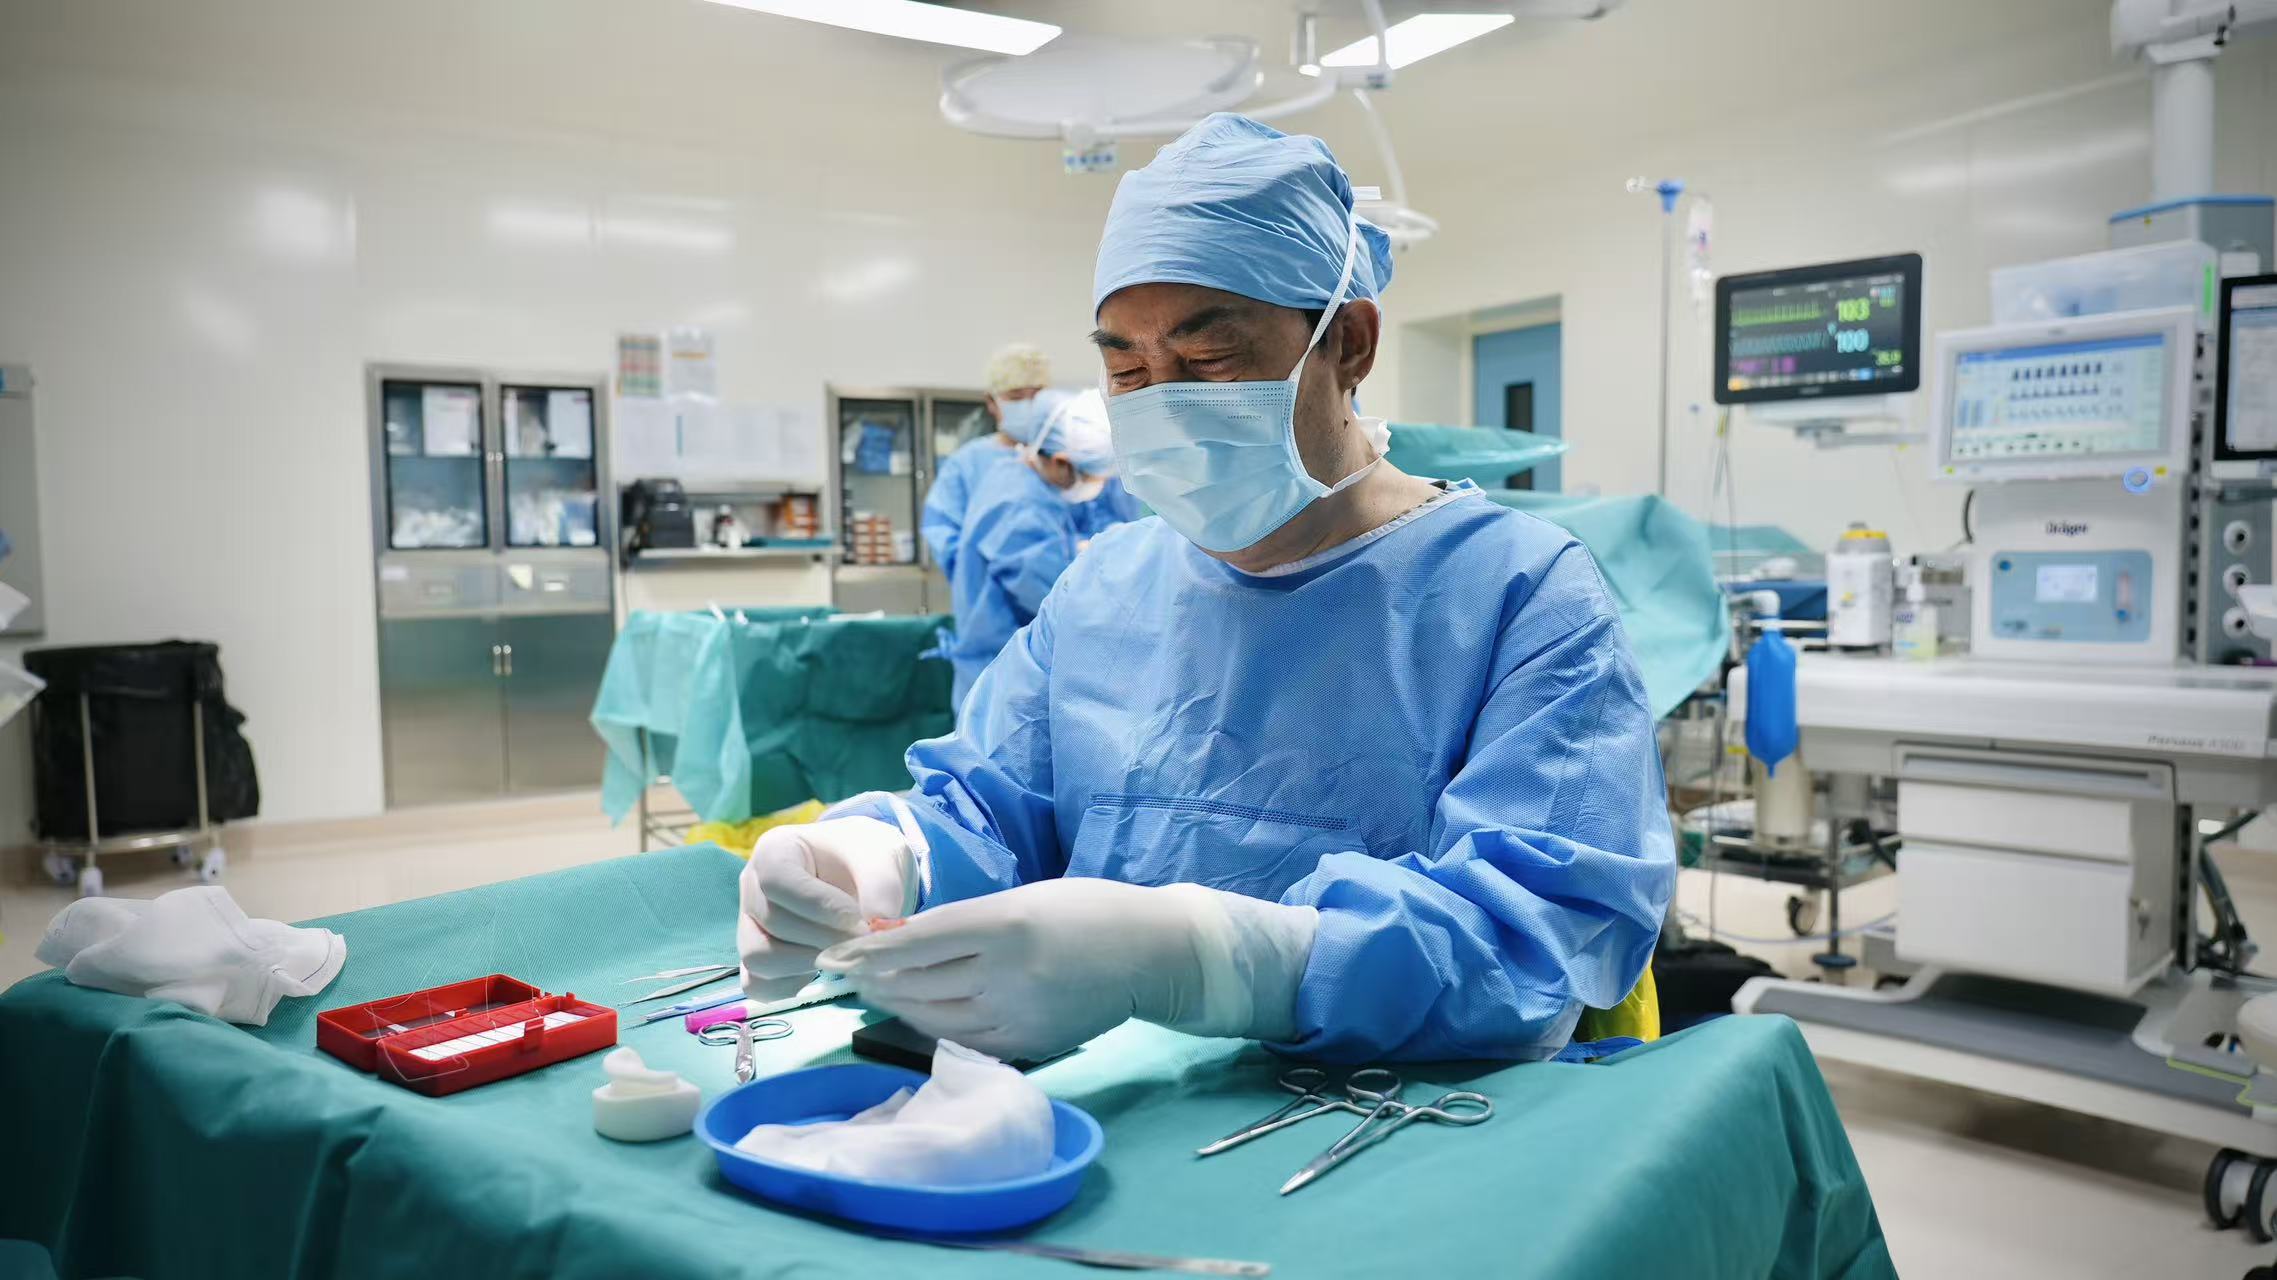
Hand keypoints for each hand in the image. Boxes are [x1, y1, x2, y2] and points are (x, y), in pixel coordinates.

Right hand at [738, 817, 913, 1000]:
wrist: (861, 875)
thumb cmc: (865, 858)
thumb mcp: (882, 857)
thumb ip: (882, 886)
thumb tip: (877, 927)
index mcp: (775, 850)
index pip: (778, 880)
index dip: (818, 905)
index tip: (856, 918)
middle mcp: (751, 887)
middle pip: (773, 922)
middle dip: (824, 938)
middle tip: (863, 941)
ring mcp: (749, 925)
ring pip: (758, 958)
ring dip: (807, 962)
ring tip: (843, 951)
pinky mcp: (754, 959)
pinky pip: (757, 985)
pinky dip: (791, 986)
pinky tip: (824, 967)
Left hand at [818, 878, 1316, 1061]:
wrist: (1153, 953)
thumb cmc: (1087, 910)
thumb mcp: (1023, 898)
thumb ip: (967, 922)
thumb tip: (902, 941)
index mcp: (1006, 924)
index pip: (918, 942)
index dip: (869, 952)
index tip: (834, 953)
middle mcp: (1009, 972)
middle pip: (918, 983)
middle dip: (874, 979)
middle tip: (844, 970)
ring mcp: (1020, 1014)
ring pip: (934, 1017)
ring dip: (896, 1005)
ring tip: (872, 990)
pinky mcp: (1031, 1044)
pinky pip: (965, 1040)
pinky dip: (932, 1026)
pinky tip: (917, 1012)